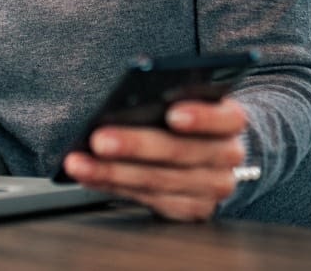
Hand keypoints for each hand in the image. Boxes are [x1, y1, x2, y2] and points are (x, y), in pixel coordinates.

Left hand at [61, 98, 248, 221]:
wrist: (213, 153)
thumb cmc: (189, 118)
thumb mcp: (187, 99)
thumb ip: (165, 100)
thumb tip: (122, 102)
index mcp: (231, 119)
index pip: (224, 118)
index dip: (201, 117)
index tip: (172, 113)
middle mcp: (228, 156)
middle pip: (180, 152)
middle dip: (135, 145)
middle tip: (98, 139)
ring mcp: (212, 187)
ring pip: (158, 181)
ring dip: (112, 171)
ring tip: (79, 162)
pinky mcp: (193, 210)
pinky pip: (148, 200)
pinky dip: (112, 186)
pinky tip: (88, 175)